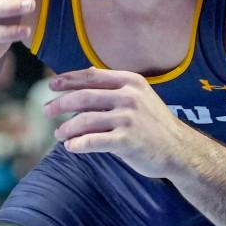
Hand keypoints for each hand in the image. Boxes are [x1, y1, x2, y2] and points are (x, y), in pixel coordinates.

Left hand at [46, 67, 194, 178]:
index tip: (52, 84)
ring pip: (84, 120)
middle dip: (60, 103)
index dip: (69, 79)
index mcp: (131, 82)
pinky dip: (77, 144)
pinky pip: (93, 141)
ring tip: (59, 134)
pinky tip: (70, 147)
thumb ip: (115, 87)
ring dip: (66, 128)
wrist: (179, 150)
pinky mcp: (126, 140)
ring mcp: (128, 118)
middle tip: (46, 110)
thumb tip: (85, 75)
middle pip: (84, 97)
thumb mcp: (140, 96)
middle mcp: (129, 97)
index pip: (92, 76)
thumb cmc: (155, 124)